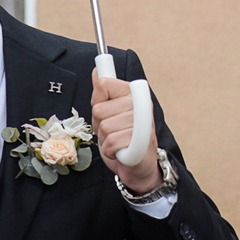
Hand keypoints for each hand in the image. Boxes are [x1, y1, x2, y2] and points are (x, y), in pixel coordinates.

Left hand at [91, 64, 161, 196]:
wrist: (139, 166)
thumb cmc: (123, 138)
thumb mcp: (109, 113)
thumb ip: (103, 93)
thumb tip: (96, 72)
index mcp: (134, 93)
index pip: (103, 84)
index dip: (98, 103)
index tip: (108, 112)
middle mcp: (141, 103)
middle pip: (99, 110)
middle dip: (100, 125)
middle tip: (114, 132)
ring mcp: (143, 122)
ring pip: (105, 128)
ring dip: (105, 140)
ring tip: (118, 142)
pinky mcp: (142, 140)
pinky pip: (111, 143)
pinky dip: (110, 151)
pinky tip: (121, 151)